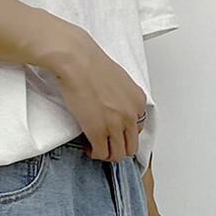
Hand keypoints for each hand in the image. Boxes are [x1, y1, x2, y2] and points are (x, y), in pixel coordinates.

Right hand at [50, 28, 147, 162]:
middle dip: (118, 147)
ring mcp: (115, 125)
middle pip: (131, 146)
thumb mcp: (120, 79)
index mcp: (138, 101)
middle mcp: (130, 114)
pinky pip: (101, 153)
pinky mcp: (98, 132)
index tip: (115, 133)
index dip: (124, 133)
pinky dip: (94, 153)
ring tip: (96, 146)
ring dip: (107, 153)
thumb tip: (114, 107)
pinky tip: (88, 146)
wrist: (77, 61)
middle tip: (106, 144)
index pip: (138, 129)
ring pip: (118, 154)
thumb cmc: (92, 63)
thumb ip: (123, 97)